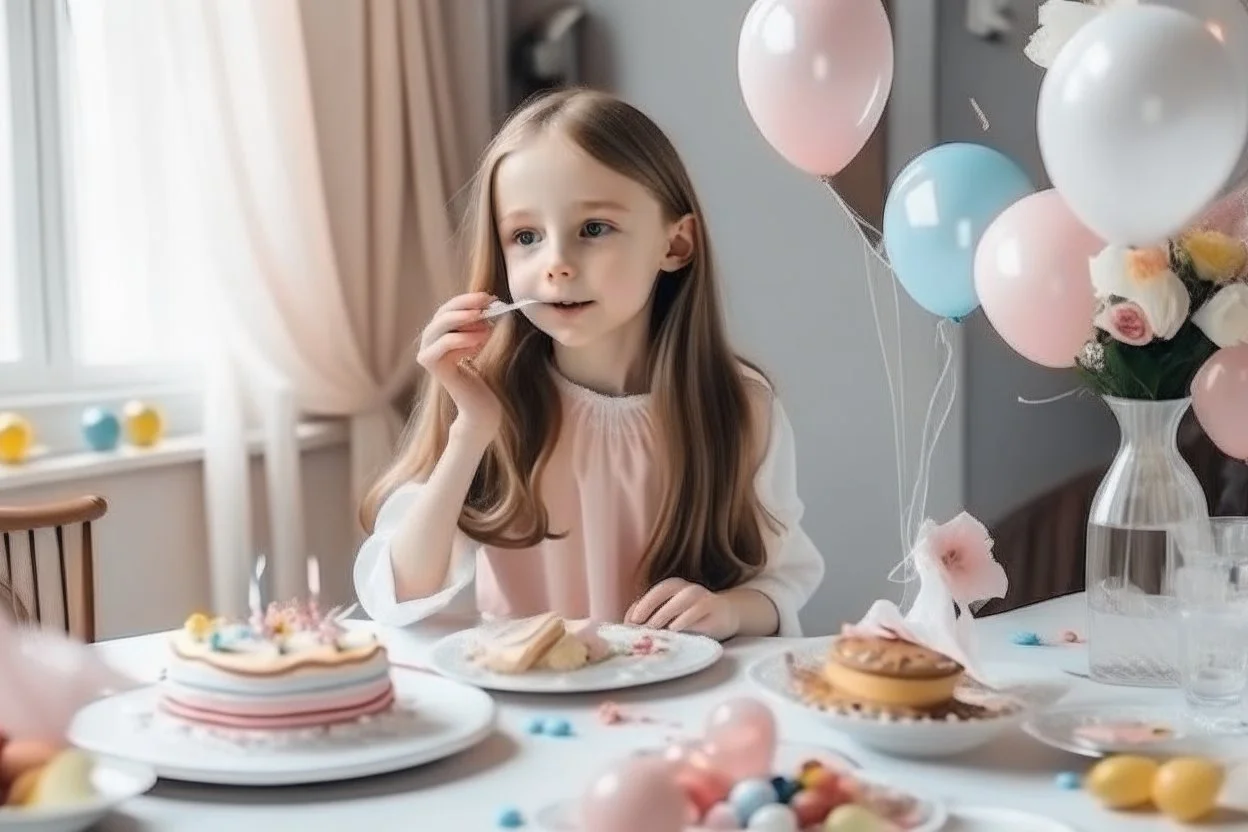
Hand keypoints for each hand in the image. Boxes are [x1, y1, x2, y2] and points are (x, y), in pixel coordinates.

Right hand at [416, 292, 501, 437]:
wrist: (482, 406)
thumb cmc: (484, 376)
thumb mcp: (483, 343)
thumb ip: (481, 324)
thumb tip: (490, 303)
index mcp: (440, 335)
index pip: (449, 308)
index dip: (467, 300)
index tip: (489, 296)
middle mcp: (429, 342)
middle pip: (442, 313)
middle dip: (465, 305)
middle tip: (487, 302)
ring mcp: (427, 353)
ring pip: (440, 325)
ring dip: (464, 319)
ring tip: (486, 320)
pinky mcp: (432, 365)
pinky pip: (444, 343)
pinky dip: (463, 337)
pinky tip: (482, 337)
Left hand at [625, 578, 740, 640]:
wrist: (727, 615)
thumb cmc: (694, 619)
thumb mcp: (674, 618)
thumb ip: (655, 619)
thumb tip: (632, 629)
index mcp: (674, 588)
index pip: (654, 593)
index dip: (640, 606)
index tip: (628, 623)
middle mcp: (686, 588)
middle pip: (665, 589)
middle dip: (648, 604)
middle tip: (636, 623)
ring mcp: (701, 596)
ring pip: (682, 598)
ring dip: (665, 612)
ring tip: (652, 627)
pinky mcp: (713, 607)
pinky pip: (698, 610)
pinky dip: (685, 619)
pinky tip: (675, 628)